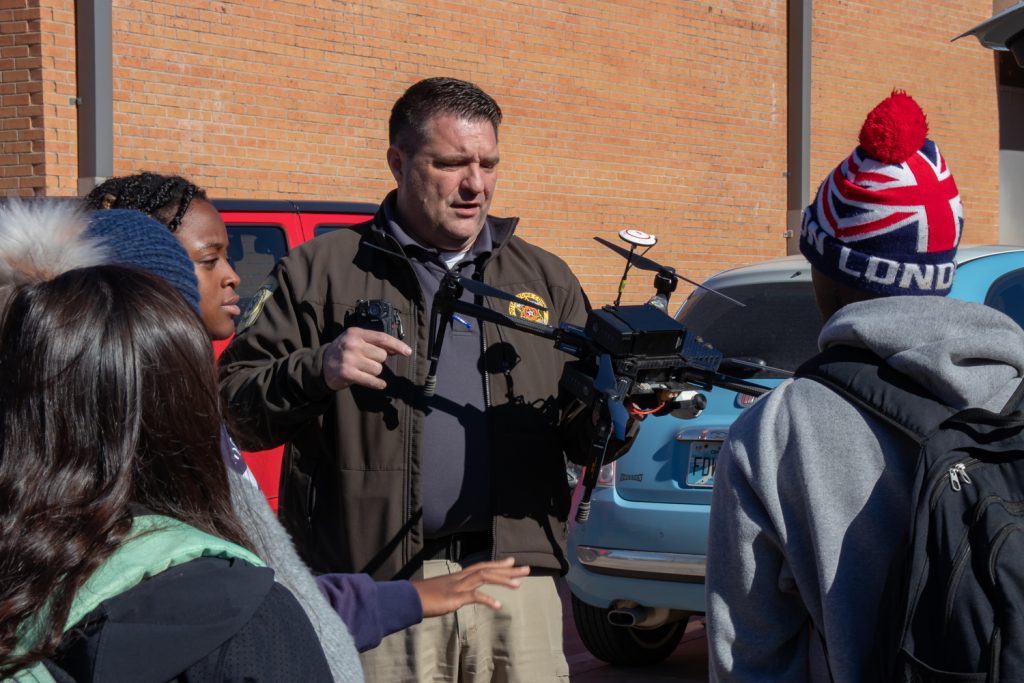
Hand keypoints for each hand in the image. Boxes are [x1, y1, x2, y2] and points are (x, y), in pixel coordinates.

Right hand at [323, 327, 411, 390]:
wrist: (321, 366)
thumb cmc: (343, 351)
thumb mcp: (355, 340)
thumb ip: (374, 342)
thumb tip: (397, 349)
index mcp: (356, 333)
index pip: (382, 338)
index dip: (397, 345)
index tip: (408, 352)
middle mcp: (352, 344)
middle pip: (382, 355)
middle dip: (378, 361)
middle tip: (366, 361)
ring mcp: (349, 359)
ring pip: (378, 369)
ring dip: (374, 372)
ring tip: (362, 369)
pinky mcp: (348, 374)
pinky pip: (372, 380)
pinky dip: (377, 384)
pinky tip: (379, 384)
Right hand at [412, 557, 529, 617]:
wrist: (408, 599)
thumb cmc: (422, 597)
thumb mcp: (442, 593)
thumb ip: (453, 593)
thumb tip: (459, 597)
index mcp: (458, 576)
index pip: (482, 566)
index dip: (498, 564)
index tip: (512, 562)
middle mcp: (460, 577)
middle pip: (488, 568)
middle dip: (508, 569)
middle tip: (527, 569)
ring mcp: (458, 586)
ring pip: (484, 577)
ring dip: (503, 580)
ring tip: (519, 585)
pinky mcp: (454, 598)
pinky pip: (474, 596)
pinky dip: (487, 600)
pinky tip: (498, 605)